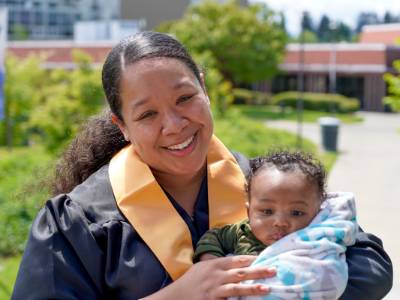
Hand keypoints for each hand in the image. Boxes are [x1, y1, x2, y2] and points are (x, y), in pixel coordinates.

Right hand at [143, 255, 275, 299]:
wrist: (175, 296)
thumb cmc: (191, 282)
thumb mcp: (203, 268)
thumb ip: (219, 265)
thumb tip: (237, 264)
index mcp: (214, 264)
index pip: (236, 259)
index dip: (252, 259)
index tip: (265, 259)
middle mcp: (215, 274)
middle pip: (240, 271)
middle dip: (258, 270)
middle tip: (273, 270)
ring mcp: (214, 289)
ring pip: (237, 287)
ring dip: (253, 288)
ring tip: (266, 288)